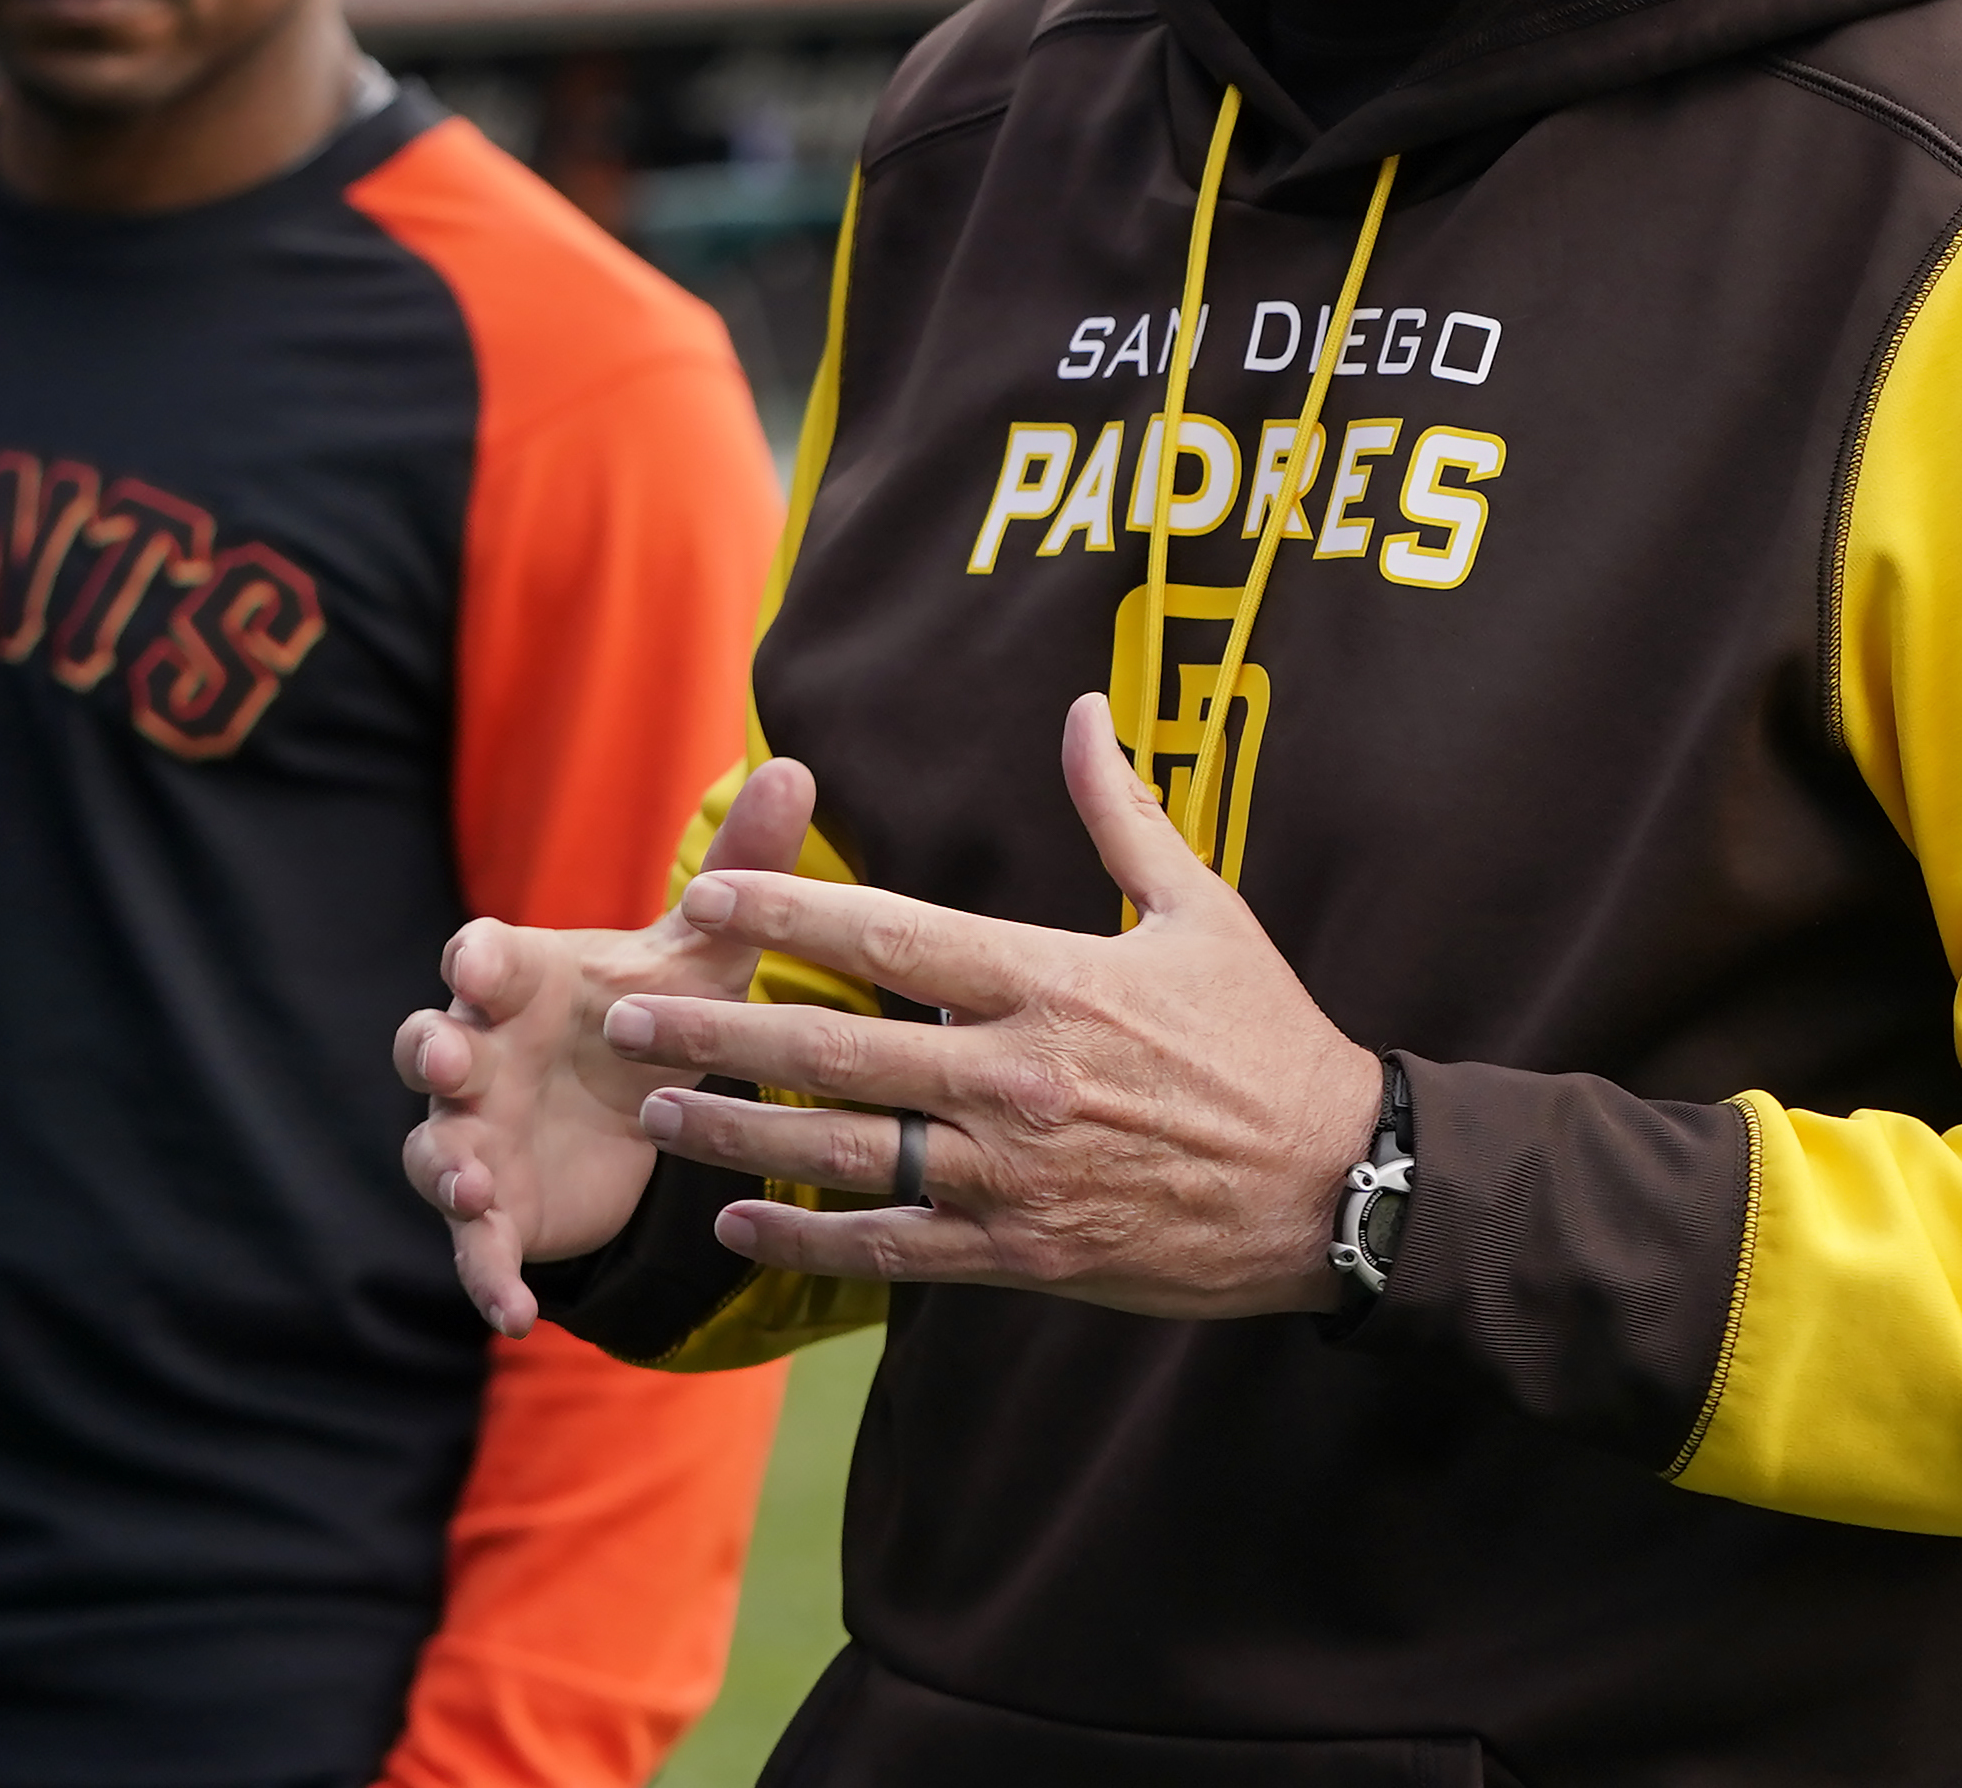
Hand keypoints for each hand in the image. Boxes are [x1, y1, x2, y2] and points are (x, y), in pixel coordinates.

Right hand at [394, 757, 817, 1334]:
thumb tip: (795, 766)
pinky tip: (513, 1311)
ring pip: (436, 1148)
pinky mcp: (495, 1210)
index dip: (475, 961)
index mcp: (523, 983)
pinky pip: (473, 1249)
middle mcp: (481, 1054)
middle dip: (429, 1049)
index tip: (478, 962)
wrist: (633, 1114)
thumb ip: (742, 869)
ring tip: (473, 1187)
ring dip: (447, 1168)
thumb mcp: (703, 951)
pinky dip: (486, 1276)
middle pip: (427, 1043)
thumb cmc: (650, 1014)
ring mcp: (475, 1134)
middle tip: (445, 1057)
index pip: (480, 958)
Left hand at [601, 693, 1385, 1321]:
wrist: (1336, 1184)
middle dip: (719, 1026)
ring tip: (652, 1111)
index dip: (787, 908)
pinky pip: (891, 1247)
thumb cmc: (1268, 1038)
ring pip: (842, 1149)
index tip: (706, 891)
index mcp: (1050, 980)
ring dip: (736, 1133)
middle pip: (835, 1043)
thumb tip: (1083, 710)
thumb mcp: (1203, 911)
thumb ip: (1122, 814)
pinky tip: (735, 1225)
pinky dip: (807, 1238)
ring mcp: (1012, 1171)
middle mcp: (1015, 1074)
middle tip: (625, 1010)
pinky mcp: (1021, 1251)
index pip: (891, 933)